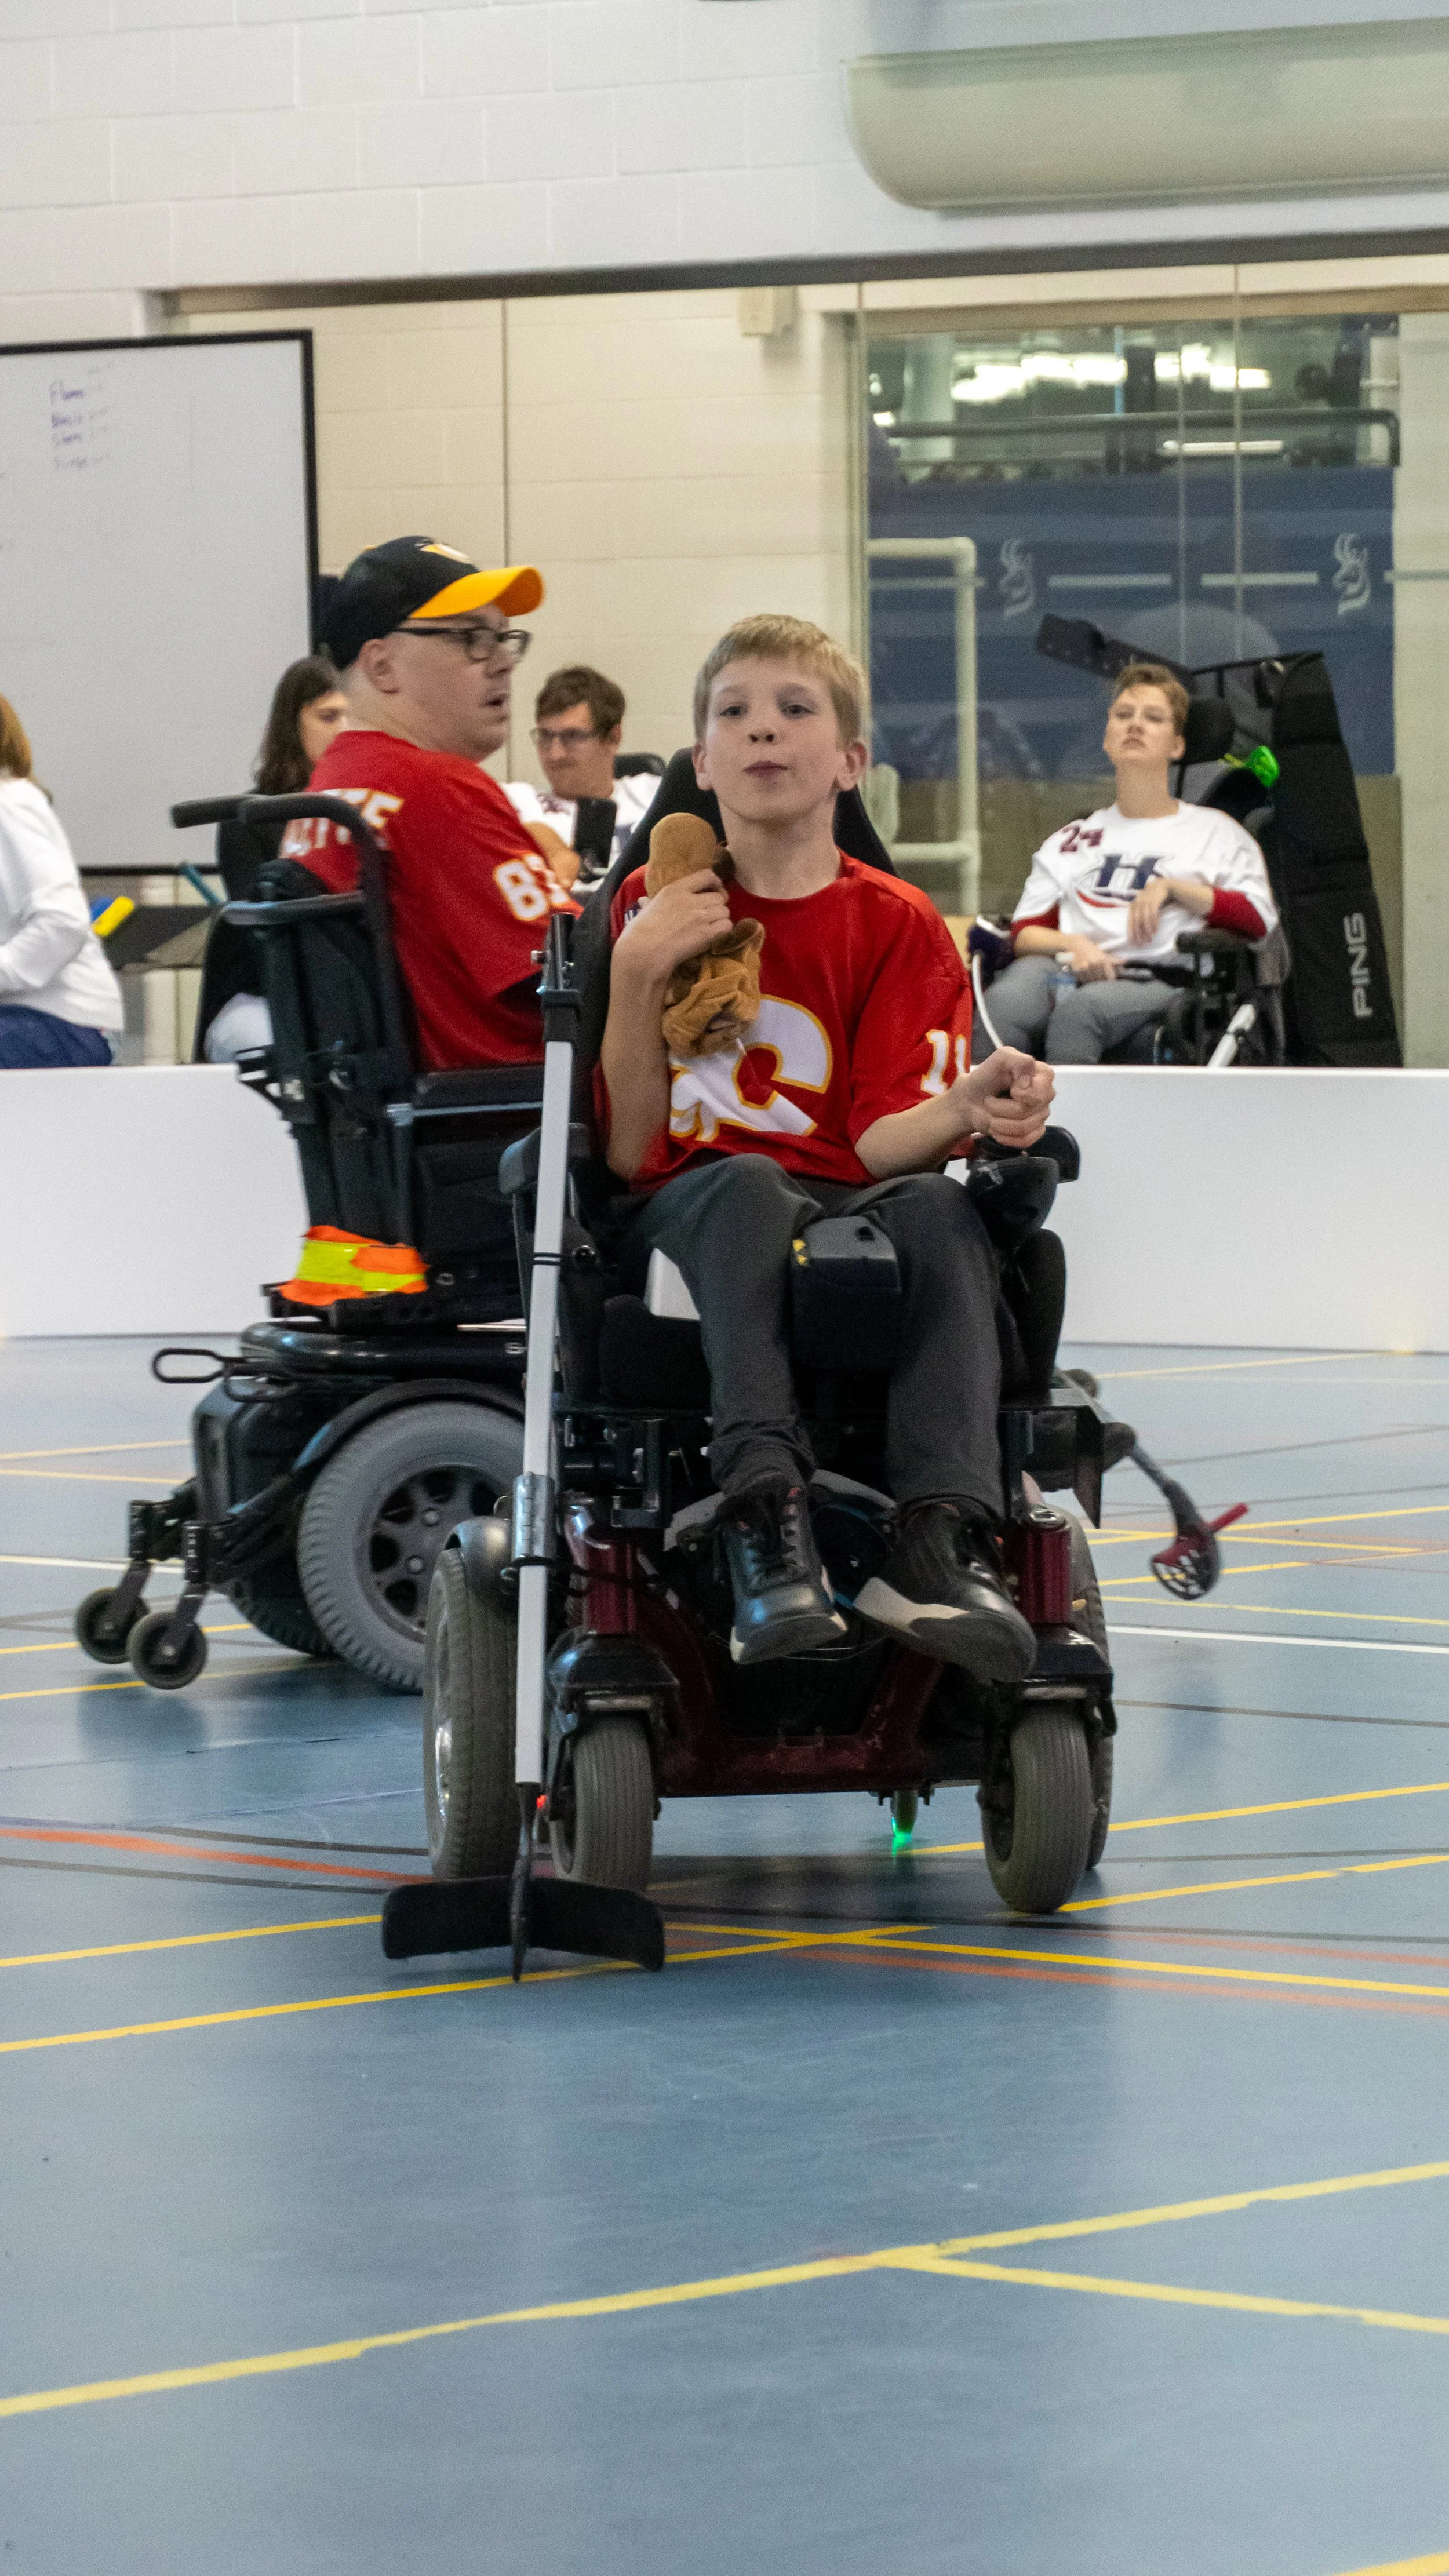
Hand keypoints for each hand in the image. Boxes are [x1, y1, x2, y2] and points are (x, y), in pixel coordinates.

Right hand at [614, 870, 731, 984]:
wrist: (643, 952)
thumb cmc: (638, 932)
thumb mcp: (644, 909)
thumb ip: (649, 903)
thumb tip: (643, 900)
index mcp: (676, 889)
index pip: (707, 875)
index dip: (715, 882)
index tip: (715, 889)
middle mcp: (692, 899)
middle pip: (719, 897)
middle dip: (717, 906)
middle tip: (711, 916)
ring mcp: (701, 916)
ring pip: (725, 911)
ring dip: (721, 920)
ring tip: (712, 928)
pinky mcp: (707, 934)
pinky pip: (727, 926)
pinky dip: (724, 932)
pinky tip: (714, 937)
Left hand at [955, 1047, 1055, 1149]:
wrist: (971, 1100)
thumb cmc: (986, 1077)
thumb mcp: (1001, 1058)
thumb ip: (1019, 1060)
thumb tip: (1028, 1082)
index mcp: (1043, 1075)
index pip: (1042, 1090)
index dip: (1021, 1093)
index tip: (1008, 1088)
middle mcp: (1046, 1095)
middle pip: (1030, 1110)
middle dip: (1002, 1108)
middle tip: (989, 1102)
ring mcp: (1041, 1115)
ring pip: (1024, 1127)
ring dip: (999, 1123)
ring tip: (990, 1115)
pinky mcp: (1034, 1132)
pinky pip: (1026, 1140)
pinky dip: (1006, 1137)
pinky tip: (996, 1130)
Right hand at [1065, 934, 1117, 981]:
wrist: (1076, 944)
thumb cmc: (1091, 949)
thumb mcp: (1103, 953)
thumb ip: (1114, 959)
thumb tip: (1126, 961)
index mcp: (1103, 960)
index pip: (1110, 977)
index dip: (1110, 981)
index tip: (1110, 982)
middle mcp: (1094, 964)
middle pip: (1101, 980)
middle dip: (1101, 981)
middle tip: (1101, 980)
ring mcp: (1085, 967)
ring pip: (1091, 981)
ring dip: (1092, 982)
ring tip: (1093, 978)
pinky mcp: (1077, 969)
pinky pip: (1083, 980)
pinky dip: (1085, 980)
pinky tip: (1086, 976)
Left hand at [1126, 878, 1170, 946]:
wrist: (1168, 886)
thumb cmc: (1157, 899)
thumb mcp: (1147, 906)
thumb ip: (1141, 915)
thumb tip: (1138, 931)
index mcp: (1134, 903)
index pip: (1130, 920)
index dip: (1131, 932)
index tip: (1133, 942)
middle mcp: (1138, 900)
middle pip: (1136, 920)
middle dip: (1138, 933)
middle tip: (1142, 944)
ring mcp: (1146, 898)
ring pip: (1144, 917)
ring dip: (1146, 930)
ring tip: (1150, 939)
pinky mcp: (1155, 898)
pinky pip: (1152, 913)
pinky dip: (1153, 923)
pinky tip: (1155, 931)